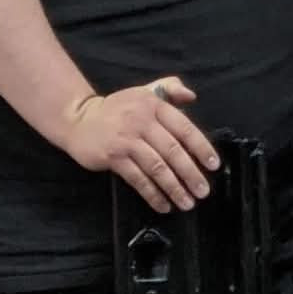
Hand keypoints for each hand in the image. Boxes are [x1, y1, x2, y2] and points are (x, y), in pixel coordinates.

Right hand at [61, 77, 220, 211]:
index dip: (201, 147)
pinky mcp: (113, 157)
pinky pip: (138, 179)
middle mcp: (141, 121)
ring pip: (157, 168)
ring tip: (187, 203)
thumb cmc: (118, 108)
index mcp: (154, 105)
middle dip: (191, 174)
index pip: (184, 128)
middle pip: (173, 151)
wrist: (79, 118)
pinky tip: (163, 205)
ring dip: (174, 188)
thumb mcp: (144, 92)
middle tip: (203, 191)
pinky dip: (152, 194)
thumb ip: (170, 89)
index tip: (214, 165)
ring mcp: (126, 140)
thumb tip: (192, 96)